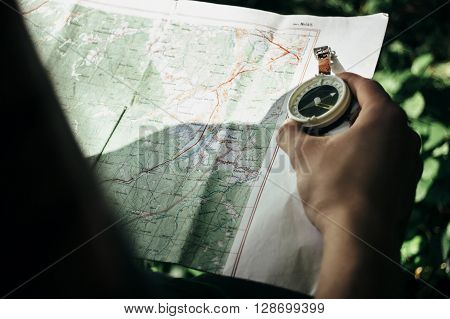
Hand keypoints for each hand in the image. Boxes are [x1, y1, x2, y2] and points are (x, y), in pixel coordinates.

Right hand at [277, 72, 422, 296]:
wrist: (360, 237)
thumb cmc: (334, 188)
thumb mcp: (305, 157)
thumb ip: (292, 136)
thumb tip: (284, 129)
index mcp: (384, 119)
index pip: (366, 86)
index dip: (345, 81)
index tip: (330, 83)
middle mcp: (405, 135)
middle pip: (376, 109)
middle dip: (350, 108)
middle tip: (327, 114)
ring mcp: (410, 160)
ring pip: (384, 135)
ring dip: (360, 132)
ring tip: (336, 140)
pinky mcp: (408, 182)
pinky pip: (388, 156)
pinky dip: (370, 152)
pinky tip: (350, 166)